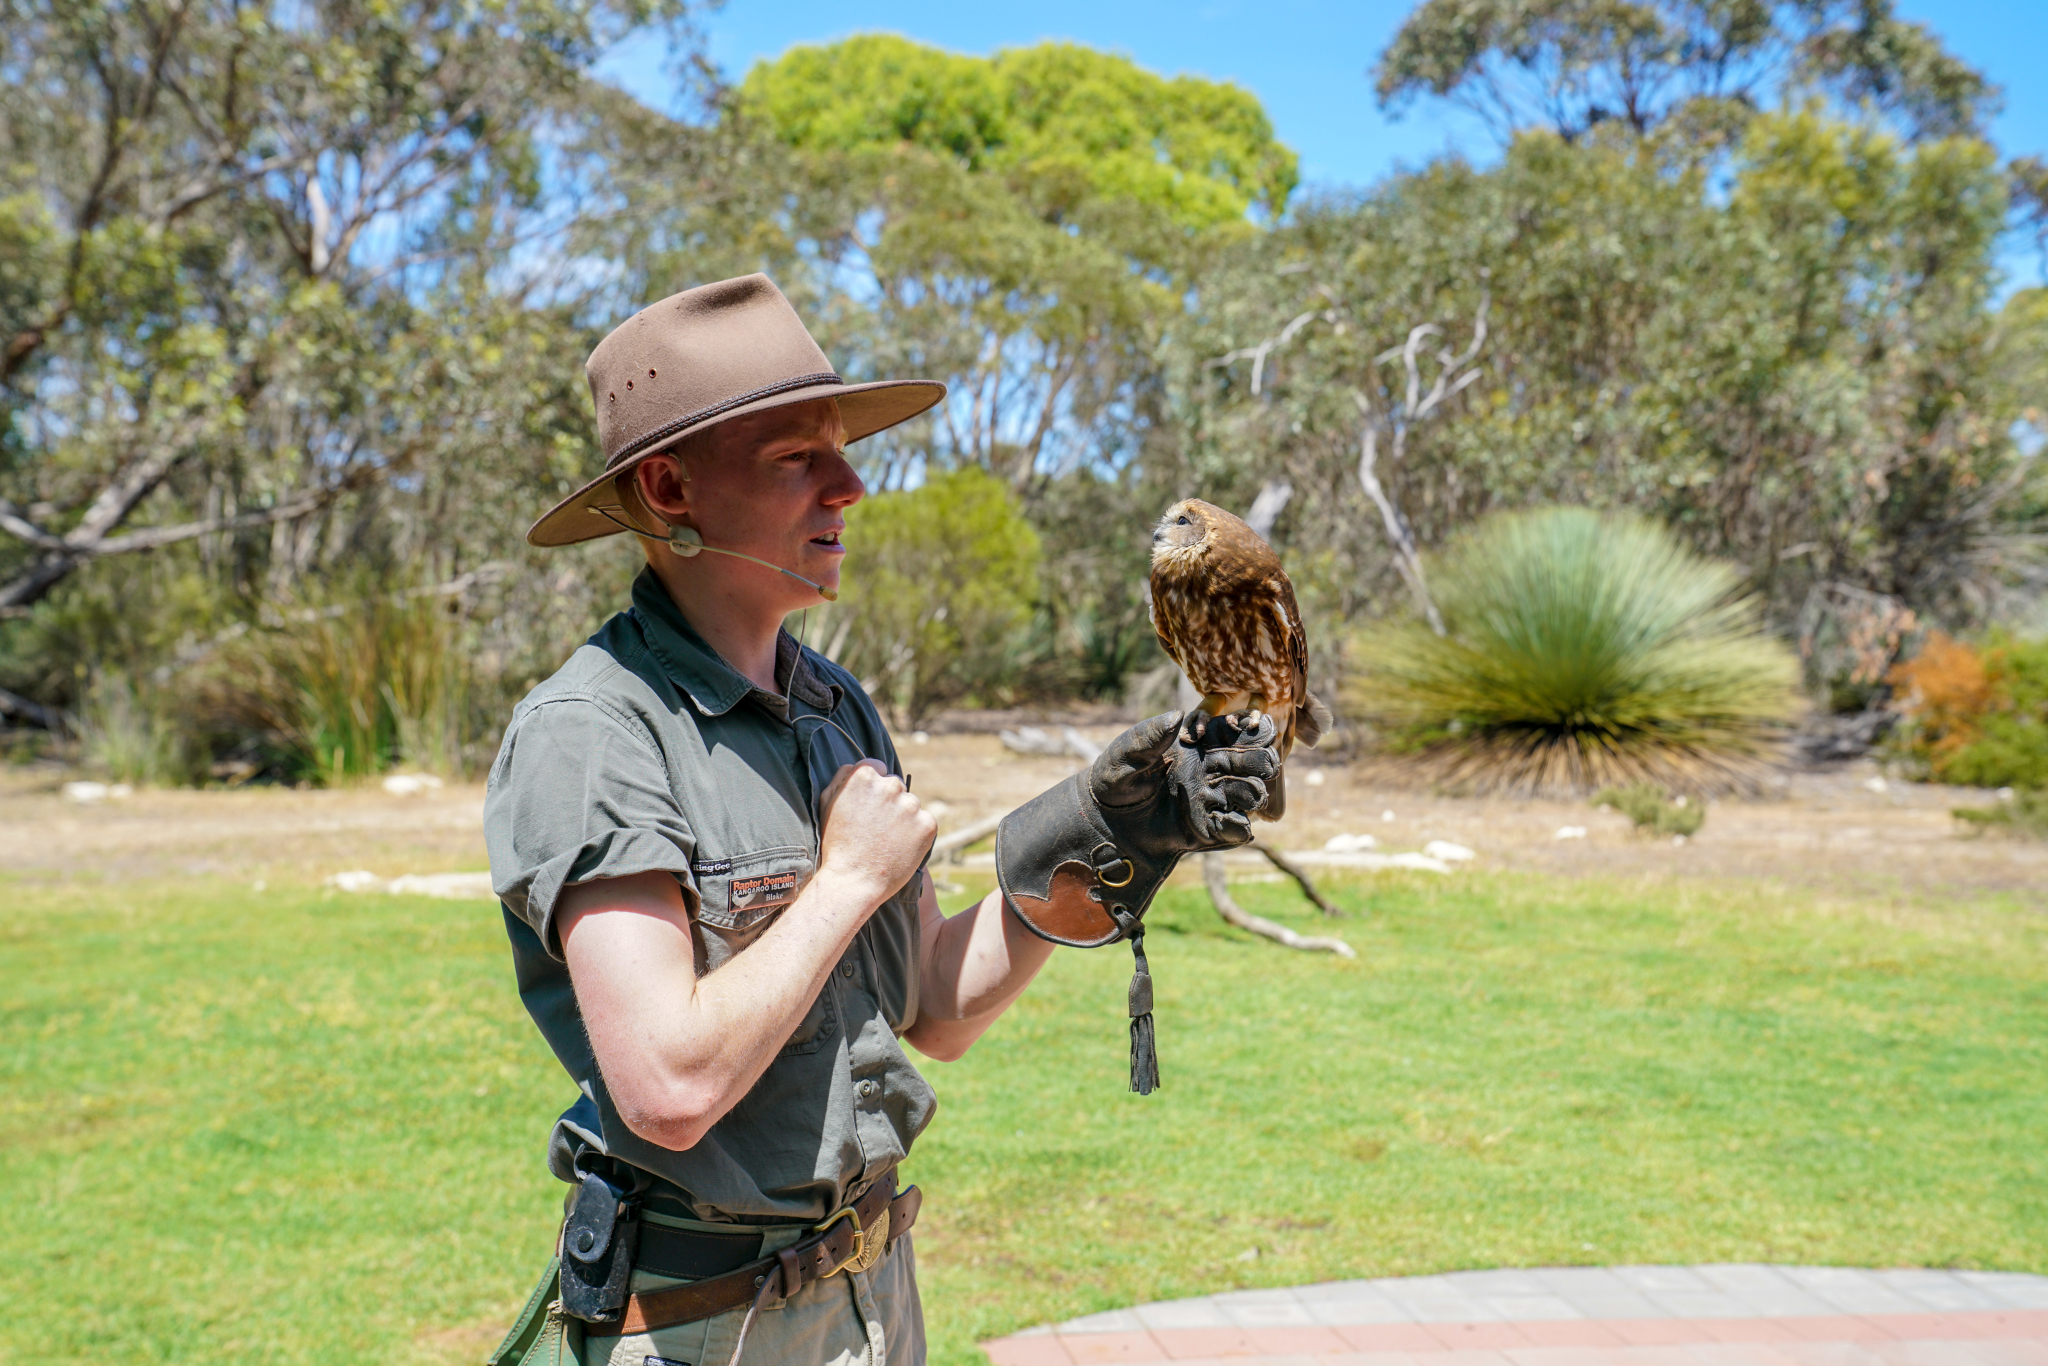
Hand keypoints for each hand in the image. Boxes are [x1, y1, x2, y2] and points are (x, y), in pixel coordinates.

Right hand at [816, 759, 936, 904]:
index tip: (870, 806)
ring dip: (903, 818)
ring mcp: (911, 804)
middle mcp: (891, 785)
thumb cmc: (836, 845)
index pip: (878, 768)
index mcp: (865, 775)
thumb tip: (856, 766)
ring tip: (887, 842)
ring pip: (910, 805)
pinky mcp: (927, 824)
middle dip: (889, 802)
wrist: (853, 882)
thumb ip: (842, 778)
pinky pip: (924, 822)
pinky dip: (917, 834)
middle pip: (896, 786)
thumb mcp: (827, 804)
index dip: (873, 788)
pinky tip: (901, 848)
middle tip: (877, 829)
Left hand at [1093, 709, 1278, 852]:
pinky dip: (1236, 824)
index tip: (1240, 723)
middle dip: (1259, 760)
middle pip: (1257, 760)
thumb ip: (1149, 736)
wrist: (1109, 823)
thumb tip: (1178, 716)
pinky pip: (1239, 827)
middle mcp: (1214, 769)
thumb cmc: (1115, 781)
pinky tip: (1217, 818)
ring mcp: (1215, 799)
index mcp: (1200, 743)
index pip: (1238, 729)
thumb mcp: (1126, 755)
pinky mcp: (1211, 828)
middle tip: (1243, 762)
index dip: (1249, 725)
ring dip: (1252, 791)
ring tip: (1230, 790)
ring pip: (1254, 792)